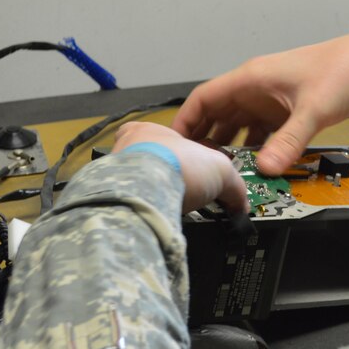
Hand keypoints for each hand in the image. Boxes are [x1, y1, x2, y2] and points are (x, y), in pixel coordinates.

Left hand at [112, 122, 248, 213]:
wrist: (145, 191)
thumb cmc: (178, 165)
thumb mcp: (221, 169)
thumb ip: (233, 185)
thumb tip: (241, 203)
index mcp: (151, 129)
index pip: (163, 135)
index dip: (180, 151)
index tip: (192, 168)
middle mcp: (126, 146)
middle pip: (147, 159)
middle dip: (165, 175)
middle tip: (184, 192)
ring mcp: (112, 171)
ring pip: (134, 182)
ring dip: (150, 194)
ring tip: (170, 210)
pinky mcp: (107, 197)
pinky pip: (125, 203)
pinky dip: (139, 211)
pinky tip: (154, 219)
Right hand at [172, 27, 348, 175]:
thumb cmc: (342, 72)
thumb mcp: (312, 110)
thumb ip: (287, 141)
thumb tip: (264, 170)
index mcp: (251, 79)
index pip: (204, 98)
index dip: (186, 122)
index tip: (175, 147)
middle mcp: (255, 88)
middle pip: (218, 116)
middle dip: (206, 142)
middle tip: (198, 171)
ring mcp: (271, 100)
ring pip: (239, 126)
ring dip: (232, 148)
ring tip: (224, 175)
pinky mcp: (287, 110)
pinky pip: (262, 132)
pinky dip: (257, 148)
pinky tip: (257, 167)